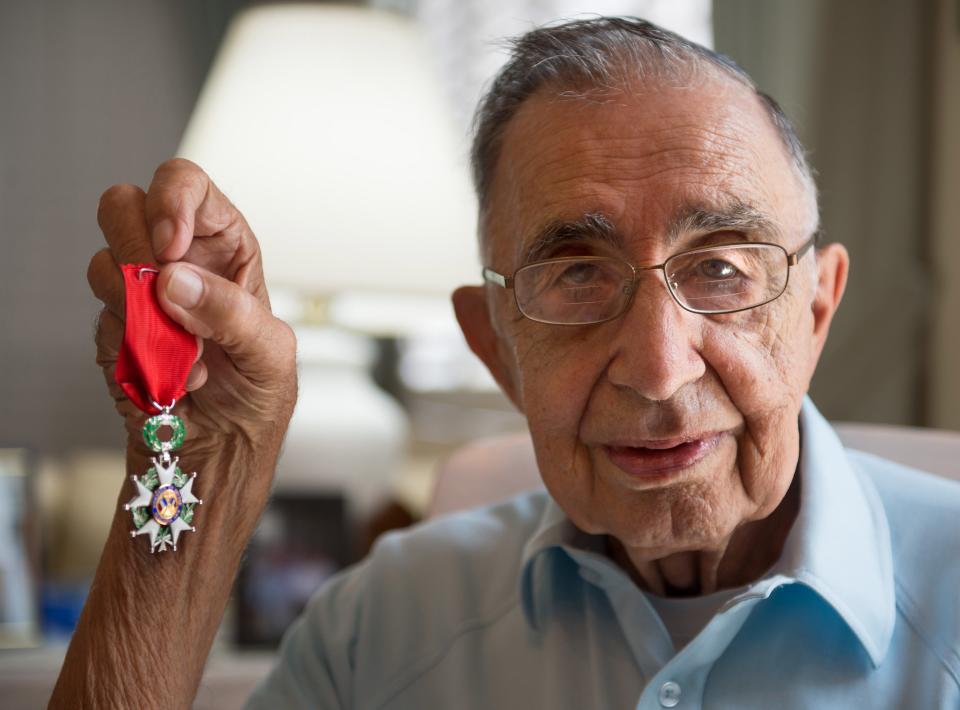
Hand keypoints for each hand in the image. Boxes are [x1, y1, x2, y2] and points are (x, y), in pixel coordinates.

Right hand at [88, 158, 296, 469]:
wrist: (223, 448)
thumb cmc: (258, 394)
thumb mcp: (270, 353)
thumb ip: (230, 313)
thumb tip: (174, 280)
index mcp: (224, 246)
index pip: (186, 185)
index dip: (170, 199)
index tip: (169, 244)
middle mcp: (178, 260)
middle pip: (124, 206)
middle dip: (137, 248)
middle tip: (162, 293)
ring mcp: (140, 292)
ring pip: (104, 264)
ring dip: (142, 312)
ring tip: (187, 351)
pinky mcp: (114, 329)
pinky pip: (102, 321)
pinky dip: (135, 350)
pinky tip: (169, 372)